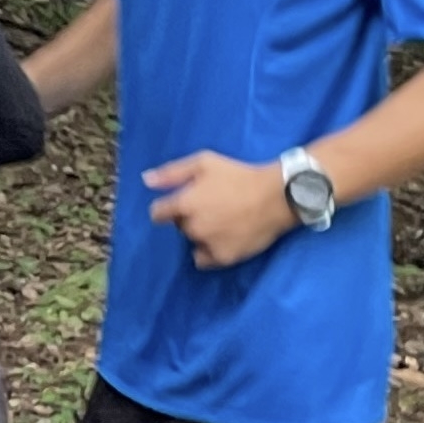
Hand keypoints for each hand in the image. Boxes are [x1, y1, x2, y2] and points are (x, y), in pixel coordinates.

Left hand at [143, 152, 297, 267]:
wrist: (277, 196)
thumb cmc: (239, 175)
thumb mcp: (204, 163)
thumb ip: (172, 173)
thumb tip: (146, 181)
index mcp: (183, 204)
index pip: (157, 213)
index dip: (166, 208)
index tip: (179, 204)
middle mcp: (192, 227)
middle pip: (179, 226)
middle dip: (189, 217)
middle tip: (211, 206)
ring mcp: (208, 244)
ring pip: (193, 241)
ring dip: (200, 234)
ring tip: (222, 221)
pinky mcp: (223, 257)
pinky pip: (204, 259)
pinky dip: (209, 251)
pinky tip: (223, 238)